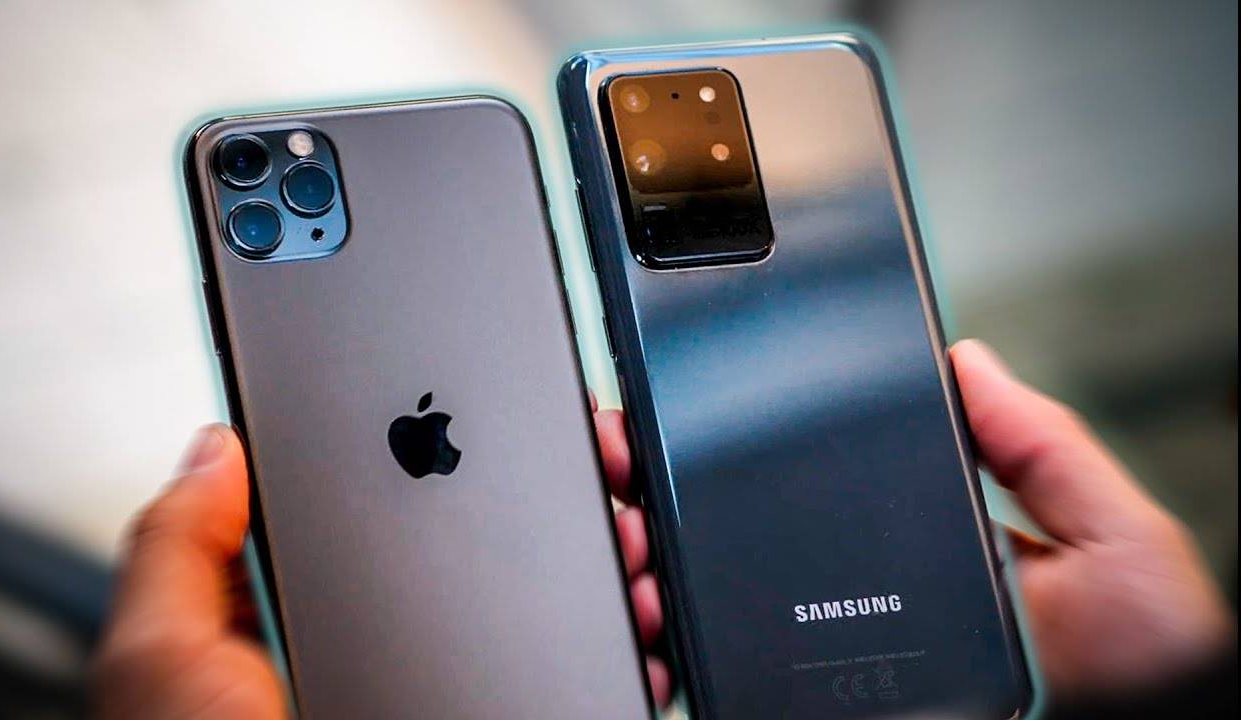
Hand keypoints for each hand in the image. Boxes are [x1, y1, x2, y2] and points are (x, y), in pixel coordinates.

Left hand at [95, 422, 675, 716]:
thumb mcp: (163, 667)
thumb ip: (175, 551)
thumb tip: (213, 445)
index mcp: (315, 617)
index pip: (388, 508)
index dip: (448, 445)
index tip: (499, 407)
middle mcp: (395, 646)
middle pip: (488, 545)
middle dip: (553, 492)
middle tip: (594, 461)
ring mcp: (459, 687)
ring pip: (552, 605)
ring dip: (607, 558)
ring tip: (627, 534)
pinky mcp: (515, 710)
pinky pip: (584, 673)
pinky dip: (629, 639)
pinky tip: (639, 615)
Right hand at [604, 340, 1234, 705]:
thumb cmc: (1138, 676)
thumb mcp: (1112, 541)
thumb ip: (1045, 450)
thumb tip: (968, 359)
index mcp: (913, 548)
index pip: (810, 483)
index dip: (736, 446)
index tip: (682, 411)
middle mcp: (857, 601)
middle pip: (737, 538)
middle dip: (660, 492)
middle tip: (621, 456)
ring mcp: (829, 658)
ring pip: (712, 605)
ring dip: (650, 564)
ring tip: (628, 539)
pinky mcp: (802, 702)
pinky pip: (721, 676)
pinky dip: (672, 652)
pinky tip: (648, 626)